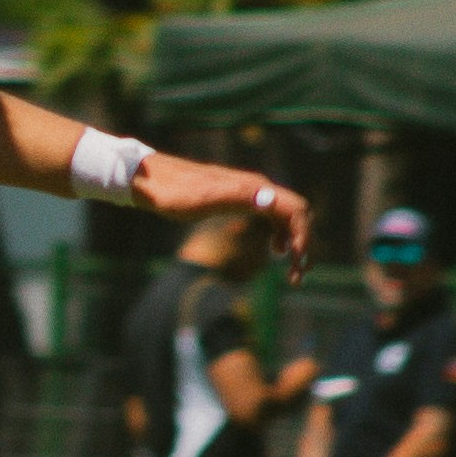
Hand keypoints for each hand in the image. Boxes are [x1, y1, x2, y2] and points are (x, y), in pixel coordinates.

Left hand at [133, 152, 310, 264]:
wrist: (151, 180)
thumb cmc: (174, 193)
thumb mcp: (203, 199)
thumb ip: (236, 197)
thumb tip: (269, 199)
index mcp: (254, 189)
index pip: (296, 211)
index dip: (303, 239)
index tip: (296, 267)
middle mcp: (257, 187)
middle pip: (297, 213)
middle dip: (304, 243)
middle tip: (297, 276)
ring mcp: (250, 192)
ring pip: (287, 215)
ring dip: (295, 241)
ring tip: (291, 268)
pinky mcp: (241, 197)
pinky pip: (273, 215)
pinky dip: (282, 234)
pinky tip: (274, 249)